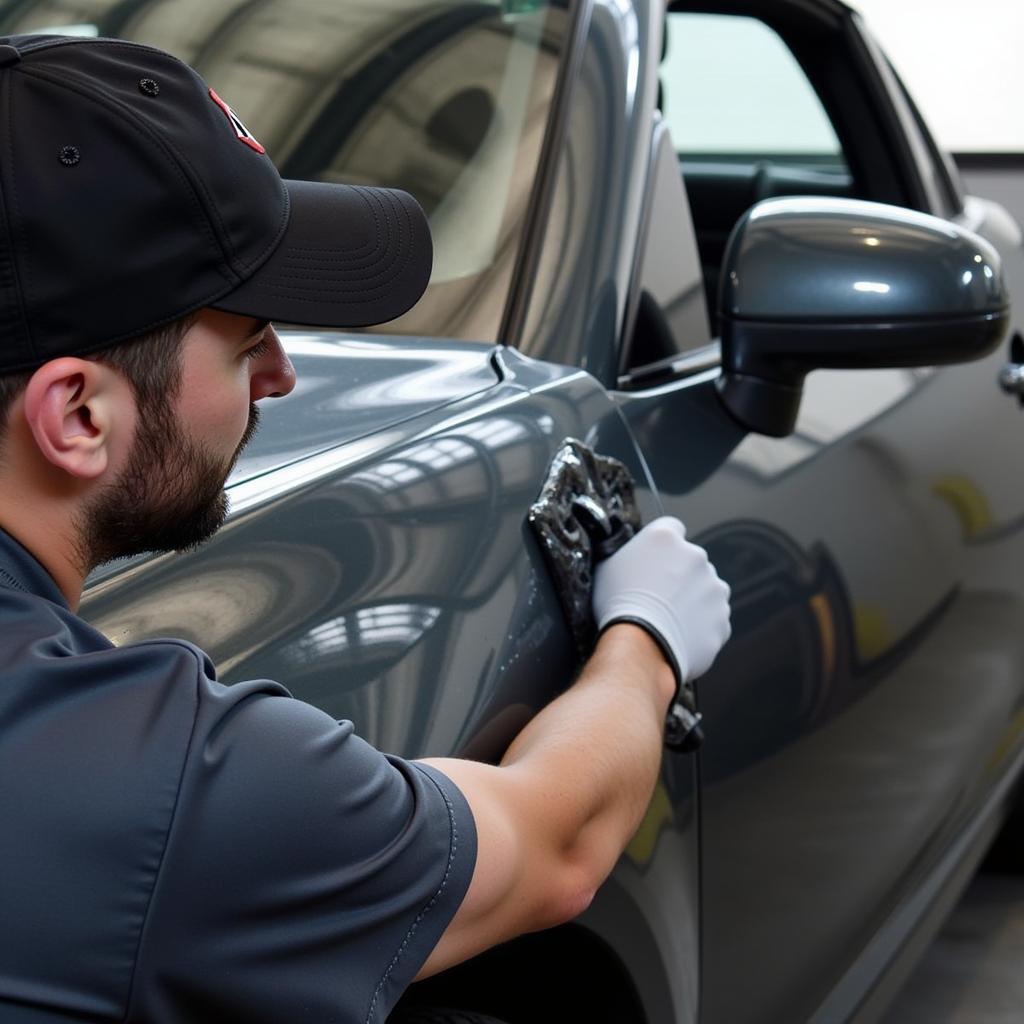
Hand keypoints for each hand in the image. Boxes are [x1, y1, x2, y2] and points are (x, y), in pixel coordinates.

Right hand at [592, 516, 730, 682]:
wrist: (641, 646)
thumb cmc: (618, 606)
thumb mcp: (606, 568)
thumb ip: (626, 555)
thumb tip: (628, 558)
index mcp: (665, 538)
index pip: (671, 529)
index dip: (662, 547)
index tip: (655, 560)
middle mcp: (695, 556)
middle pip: (691, 561)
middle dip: (679, 576)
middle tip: (657, 596)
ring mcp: (714, 589)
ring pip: (706, 591)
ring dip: (693, 600)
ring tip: (667, 620)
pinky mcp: (721, 619)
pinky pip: (712, 620)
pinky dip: (700, 627)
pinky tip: (678, 635)